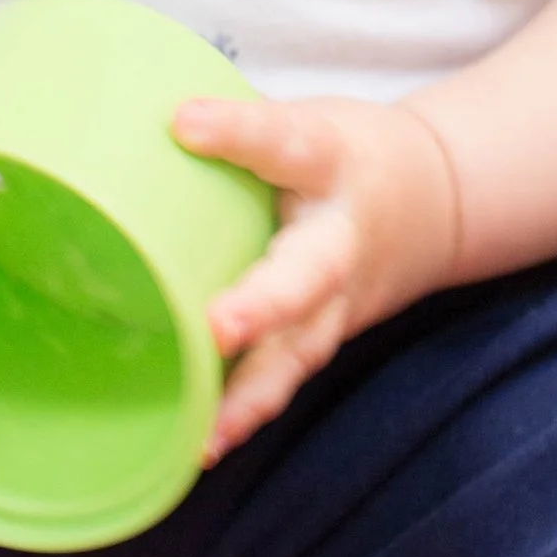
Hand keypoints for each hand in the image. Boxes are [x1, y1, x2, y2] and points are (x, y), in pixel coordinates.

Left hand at [172, 94, 461, 460]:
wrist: (438, 201)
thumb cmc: (342, 151)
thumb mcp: (306, 119)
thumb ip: (235, 127)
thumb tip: (118, 113)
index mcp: (331, 160)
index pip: (287, 141)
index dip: (239, 132)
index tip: (183, 123)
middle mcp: (341, 237)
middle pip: (309, 273)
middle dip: (266, 303)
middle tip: (219, 326)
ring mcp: (339, 298)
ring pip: (301, 349)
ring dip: (253, 393)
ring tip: (206, 430)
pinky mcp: (323, 337)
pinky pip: (286, 378)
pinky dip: (246, 413)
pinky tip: (202, 443)